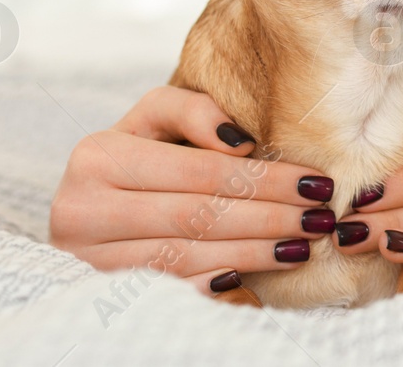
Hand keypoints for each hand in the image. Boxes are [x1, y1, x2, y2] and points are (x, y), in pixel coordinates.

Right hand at [49, 85, 338, 295]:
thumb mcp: (153, 121)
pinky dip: (216, 281)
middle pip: (198, 215)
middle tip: (319, 217)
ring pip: (188, 255)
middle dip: (269, 216)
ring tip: (302, 245)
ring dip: (254, 252)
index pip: (200, 170)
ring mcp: (90, 258)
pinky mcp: (102, 290)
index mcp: (98, 156)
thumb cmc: (133, 157)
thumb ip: (191, 112)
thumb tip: (240, 141)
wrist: (83, 210)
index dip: (264, 177)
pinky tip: (254, 276)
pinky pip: (172, 287)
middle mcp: (83, 209)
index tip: (314, 181)